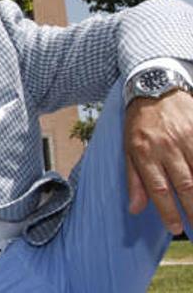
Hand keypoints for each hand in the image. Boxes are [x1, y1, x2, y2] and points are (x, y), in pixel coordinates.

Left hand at [125, 90, 192, 233]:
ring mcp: (186, 137)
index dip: (168, 211)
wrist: (155, 87)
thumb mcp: (129, 149)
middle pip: (185, 184)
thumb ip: (134, 180)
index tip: (175, 228)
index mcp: (144, 152)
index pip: (158, 188)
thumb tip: (135, 208)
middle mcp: (166, 146)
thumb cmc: (140, 123)